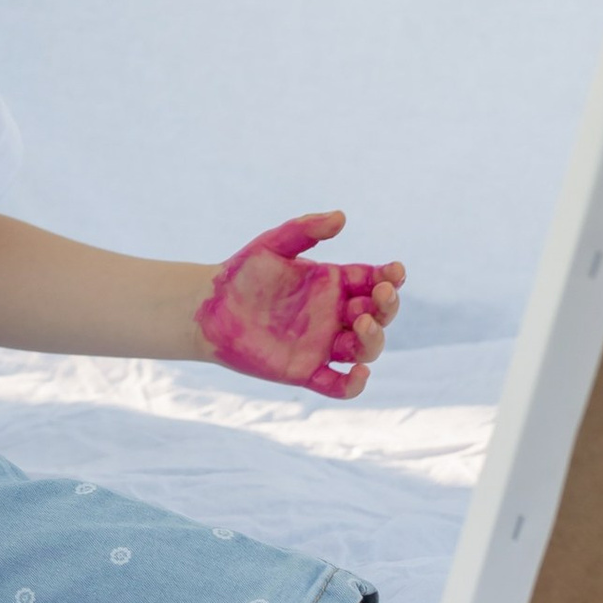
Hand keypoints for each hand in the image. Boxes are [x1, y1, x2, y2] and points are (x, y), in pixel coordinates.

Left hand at [195, 211, 402, 399]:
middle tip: (380, 294)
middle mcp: (334, 315)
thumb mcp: (273, 245)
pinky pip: (337, 385)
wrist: (208, 306)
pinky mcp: (305, 370)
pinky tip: (359, 373)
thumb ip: (305, 229)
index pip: (372, 282)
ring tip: (361, 322)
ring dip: (372, 339)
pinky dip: (353, 385)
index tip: (395, 271)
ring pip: (363, 350)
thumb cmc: (242, 272)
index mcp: (333, 284)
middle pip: (376, 316)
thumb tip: (341, 216)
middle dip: (386, 307)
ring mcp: (322, 344)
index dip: (389, 278)